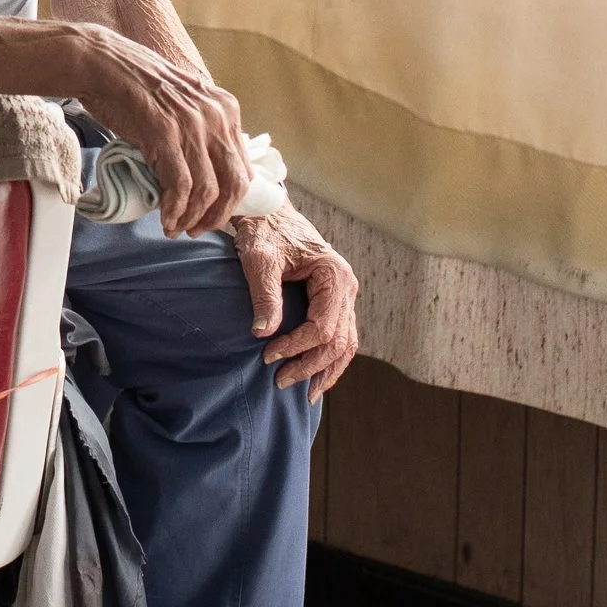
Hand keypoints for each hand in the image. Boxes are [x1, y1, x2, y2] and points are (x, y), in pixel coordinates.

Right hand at [68, 25, 251, 235]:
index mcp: (226, 109)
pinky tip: (166, 218)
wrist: (104, 64)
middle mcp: (216, 116)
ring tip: (176, 228)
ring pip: (207, 189)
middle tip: (197, 229)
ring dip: (192, 217)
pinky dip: (174, 209)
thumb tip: (209, 170)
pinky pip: (180, 184)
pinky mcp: (165, 132)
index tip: (212, 215)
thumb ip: (202, 130)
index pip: (243, 168)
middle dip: (217, 216)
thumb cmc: (137, 87)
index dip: (230, 201)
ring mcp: (192, 124)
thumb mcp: (185, 104)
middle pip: (233, 183)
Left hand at [233, 205, 359, 400]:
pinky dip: (330, 359)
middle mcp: (346, 287)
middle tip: (280, 382)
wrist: (269, 213)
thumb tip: (263, 333)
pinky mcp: (334, 301)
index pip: (323, 326)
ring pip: (346, 343)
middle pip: (338, 340)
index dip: (297, 346)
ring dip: (325, 370)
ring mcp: (344, 296)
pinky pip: (340, 336)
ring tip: (304, 393)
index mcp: (334, 275)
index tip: (267, 356)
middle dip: (310, 366)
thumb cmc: (264, 231)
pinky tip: (315, 376)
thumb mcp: (259, 258)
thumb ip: (264, 293)